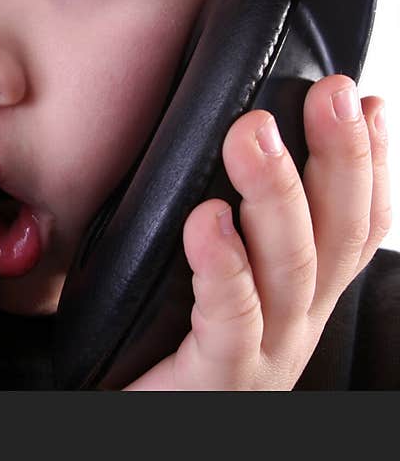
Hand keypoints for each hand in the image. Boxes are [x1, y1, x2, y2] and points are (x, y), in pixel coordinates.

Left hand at [125, 74, 389, 389]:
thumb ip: (231, 224)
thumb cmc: (165, 343)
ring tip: (254, 132)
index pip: (355, 224)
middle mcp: (296, 323)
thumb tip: (237, 146)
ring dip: (278, 195)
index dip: (373, 163)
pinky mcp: (217, 381)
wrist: (139, 421)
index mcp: (298, 294)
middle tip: (331, 91)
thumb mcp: (212, 274)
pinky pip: (231, 320)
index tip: (366, 100)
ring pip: (291, 270)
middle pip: (338, 235)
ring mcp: (265, 356)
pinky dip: (224, 265)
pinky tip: (208, 219)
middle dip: (343, 158)